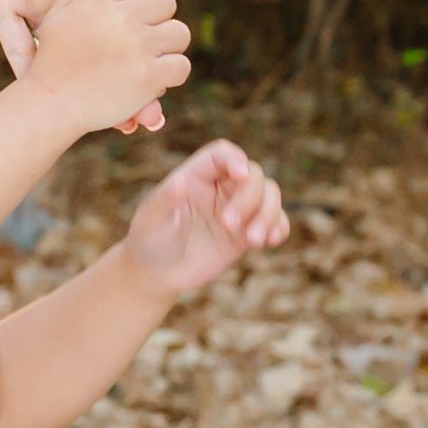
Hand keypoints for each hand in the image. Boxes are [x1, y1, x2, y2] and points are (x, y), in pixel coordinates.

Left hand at [0, 0, 169, 127]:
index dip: (148, 20)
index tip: (175, 51)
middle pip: (100, 30)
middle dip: (127, 68)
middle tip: (157, 112)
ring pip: (61, 47)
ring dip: (85, 83)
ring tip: (119, 123)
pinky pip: (14, 42)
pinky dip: (32, 70)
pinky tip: (54, 102)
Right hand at [11, 0, 190, 136]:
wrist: (49, 105)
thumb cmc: (53, 59)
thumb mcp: (58, 14)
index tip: (127, 8)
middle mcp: (121, 18)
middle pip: (165, 1)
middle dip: (156, 19)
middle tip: (137, 39)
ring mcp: (137, 46)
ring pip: (179, 33)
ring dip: (166, 48)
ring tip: (143, 60)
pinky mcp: (149, 75)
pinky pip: (181, 66)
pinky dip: (169, 75)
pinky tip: (148, 80)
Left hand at [125, 139, 289, 295]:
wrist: (159, 272)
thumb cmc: (149, 240)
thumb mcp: (151, 221)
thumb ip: (163, 200)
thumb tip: (179, 180)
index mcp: (195, 176)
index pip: (221, 154)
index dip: (235, 159)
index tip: (241, 175)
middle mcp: (220, 187)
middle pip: (252, 174)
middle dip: (249, 197)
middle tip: (228, 224)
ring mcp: (238, 208)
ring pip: (270, 195)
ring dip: (268, 214)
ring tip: (252, 241)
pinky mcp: (248, 230)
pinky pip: (276, 220)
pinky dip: (278, 227)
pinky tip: (270, 241)